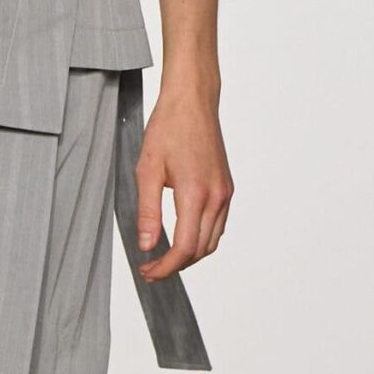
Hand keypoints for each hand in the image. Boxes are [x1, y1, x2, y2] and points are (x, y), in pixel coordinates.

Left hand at [134, 80, 231, 280]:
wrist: (193, 101)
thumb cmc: (168, 128)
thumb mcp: (147, 170)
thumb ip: (147, 211)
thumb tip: (146, 245)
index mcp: (195, 193)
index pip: (185, 247)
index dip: (166, 267)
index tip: (148, 272)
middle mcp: (217, 196)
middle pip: (201, 250)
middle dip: (176, 265)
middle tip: (150, 268)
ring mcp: (225, 193)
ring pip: (212, 241)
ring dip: (190, 255)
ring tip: (164, 257)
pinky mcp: (227, 188)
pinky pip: (218, 225)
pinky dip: (201, 238)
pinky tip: (182, 236)